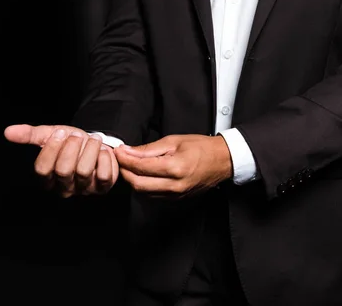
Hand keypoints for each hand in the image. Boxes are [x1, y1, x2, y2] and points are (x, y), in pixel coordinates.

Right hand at [4, 124, 118, 196]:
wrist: (95, 143)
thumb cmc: (70, 142)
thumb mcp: (50, 135)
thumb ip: (30, 135)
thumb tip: (8, 132)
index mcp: (47, 178)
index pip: (42, 169)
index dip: (51, 149)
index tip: (60, 132)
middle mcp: (64, 188)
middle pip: (63, 170)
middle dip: (71, 147)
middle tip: (77, 135)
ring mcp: (84, 189)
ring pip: (84, 171)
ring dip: (90, 149)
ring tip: (93, 139)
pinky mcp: (103, 187)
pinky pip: (105, 175)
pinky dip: (105, 159)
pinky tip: (103, 150)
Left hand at [114, 134, 232, 198]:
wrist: (222, 161)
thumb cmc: (202, 148)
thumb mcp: (174, 141)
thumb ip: (149, 149)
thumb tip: (128, 151)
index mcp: (175, 168)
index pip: (140, 167)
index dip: (125, 159)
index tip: (118, 151)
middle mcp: (174, 185)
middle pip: (137, 184)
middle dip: (124, 171)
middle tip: (121, 159)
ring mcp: (176, 195)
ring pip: (143, 193)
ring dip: (132, 180)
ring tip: (130, 166)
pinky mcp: (176, 199)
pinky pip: (152, 196)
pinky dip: (143, 186)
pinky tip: (142, 175)